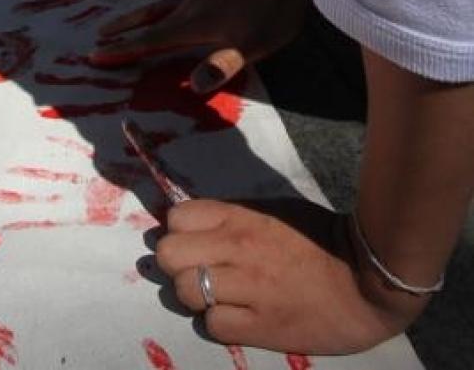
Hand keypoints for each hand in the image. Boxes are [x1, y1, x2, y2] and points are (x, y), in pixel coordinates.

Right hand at [90, 0, 307, 80]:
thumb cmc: (269, 14)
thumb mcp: (250, 47)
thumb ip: (220, 65)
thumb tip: (193, 87)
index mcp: (192, 25)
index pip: (149, 41)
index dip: (123, 50)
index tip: (95, 57)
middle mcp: (186, 7)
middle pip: (145, 22)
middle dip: (119, 33)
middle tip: (95, 43)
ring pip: (152, 4)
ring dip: (130, 14)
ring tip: (108, 20)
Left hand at [156, 198, 421, 353]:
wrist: (368, 281)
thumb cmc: (322, 239)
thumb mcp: (274, 211)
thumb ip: (234, 215)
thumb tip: (196, 222)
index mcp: (240, 217)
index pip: (178, 218)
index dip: (179, 230)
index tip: (192, 239)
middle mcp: (237, 250)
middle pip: (169, 255)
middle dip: (176, 262)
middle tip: (195, 268)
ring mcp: (247, 290)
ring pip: (184, 292)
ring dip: (194, 295)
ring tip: (216, 295)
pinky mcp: (260, 327)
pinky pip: (212, 325)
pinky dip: (217, 322)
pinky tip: (234, 316)